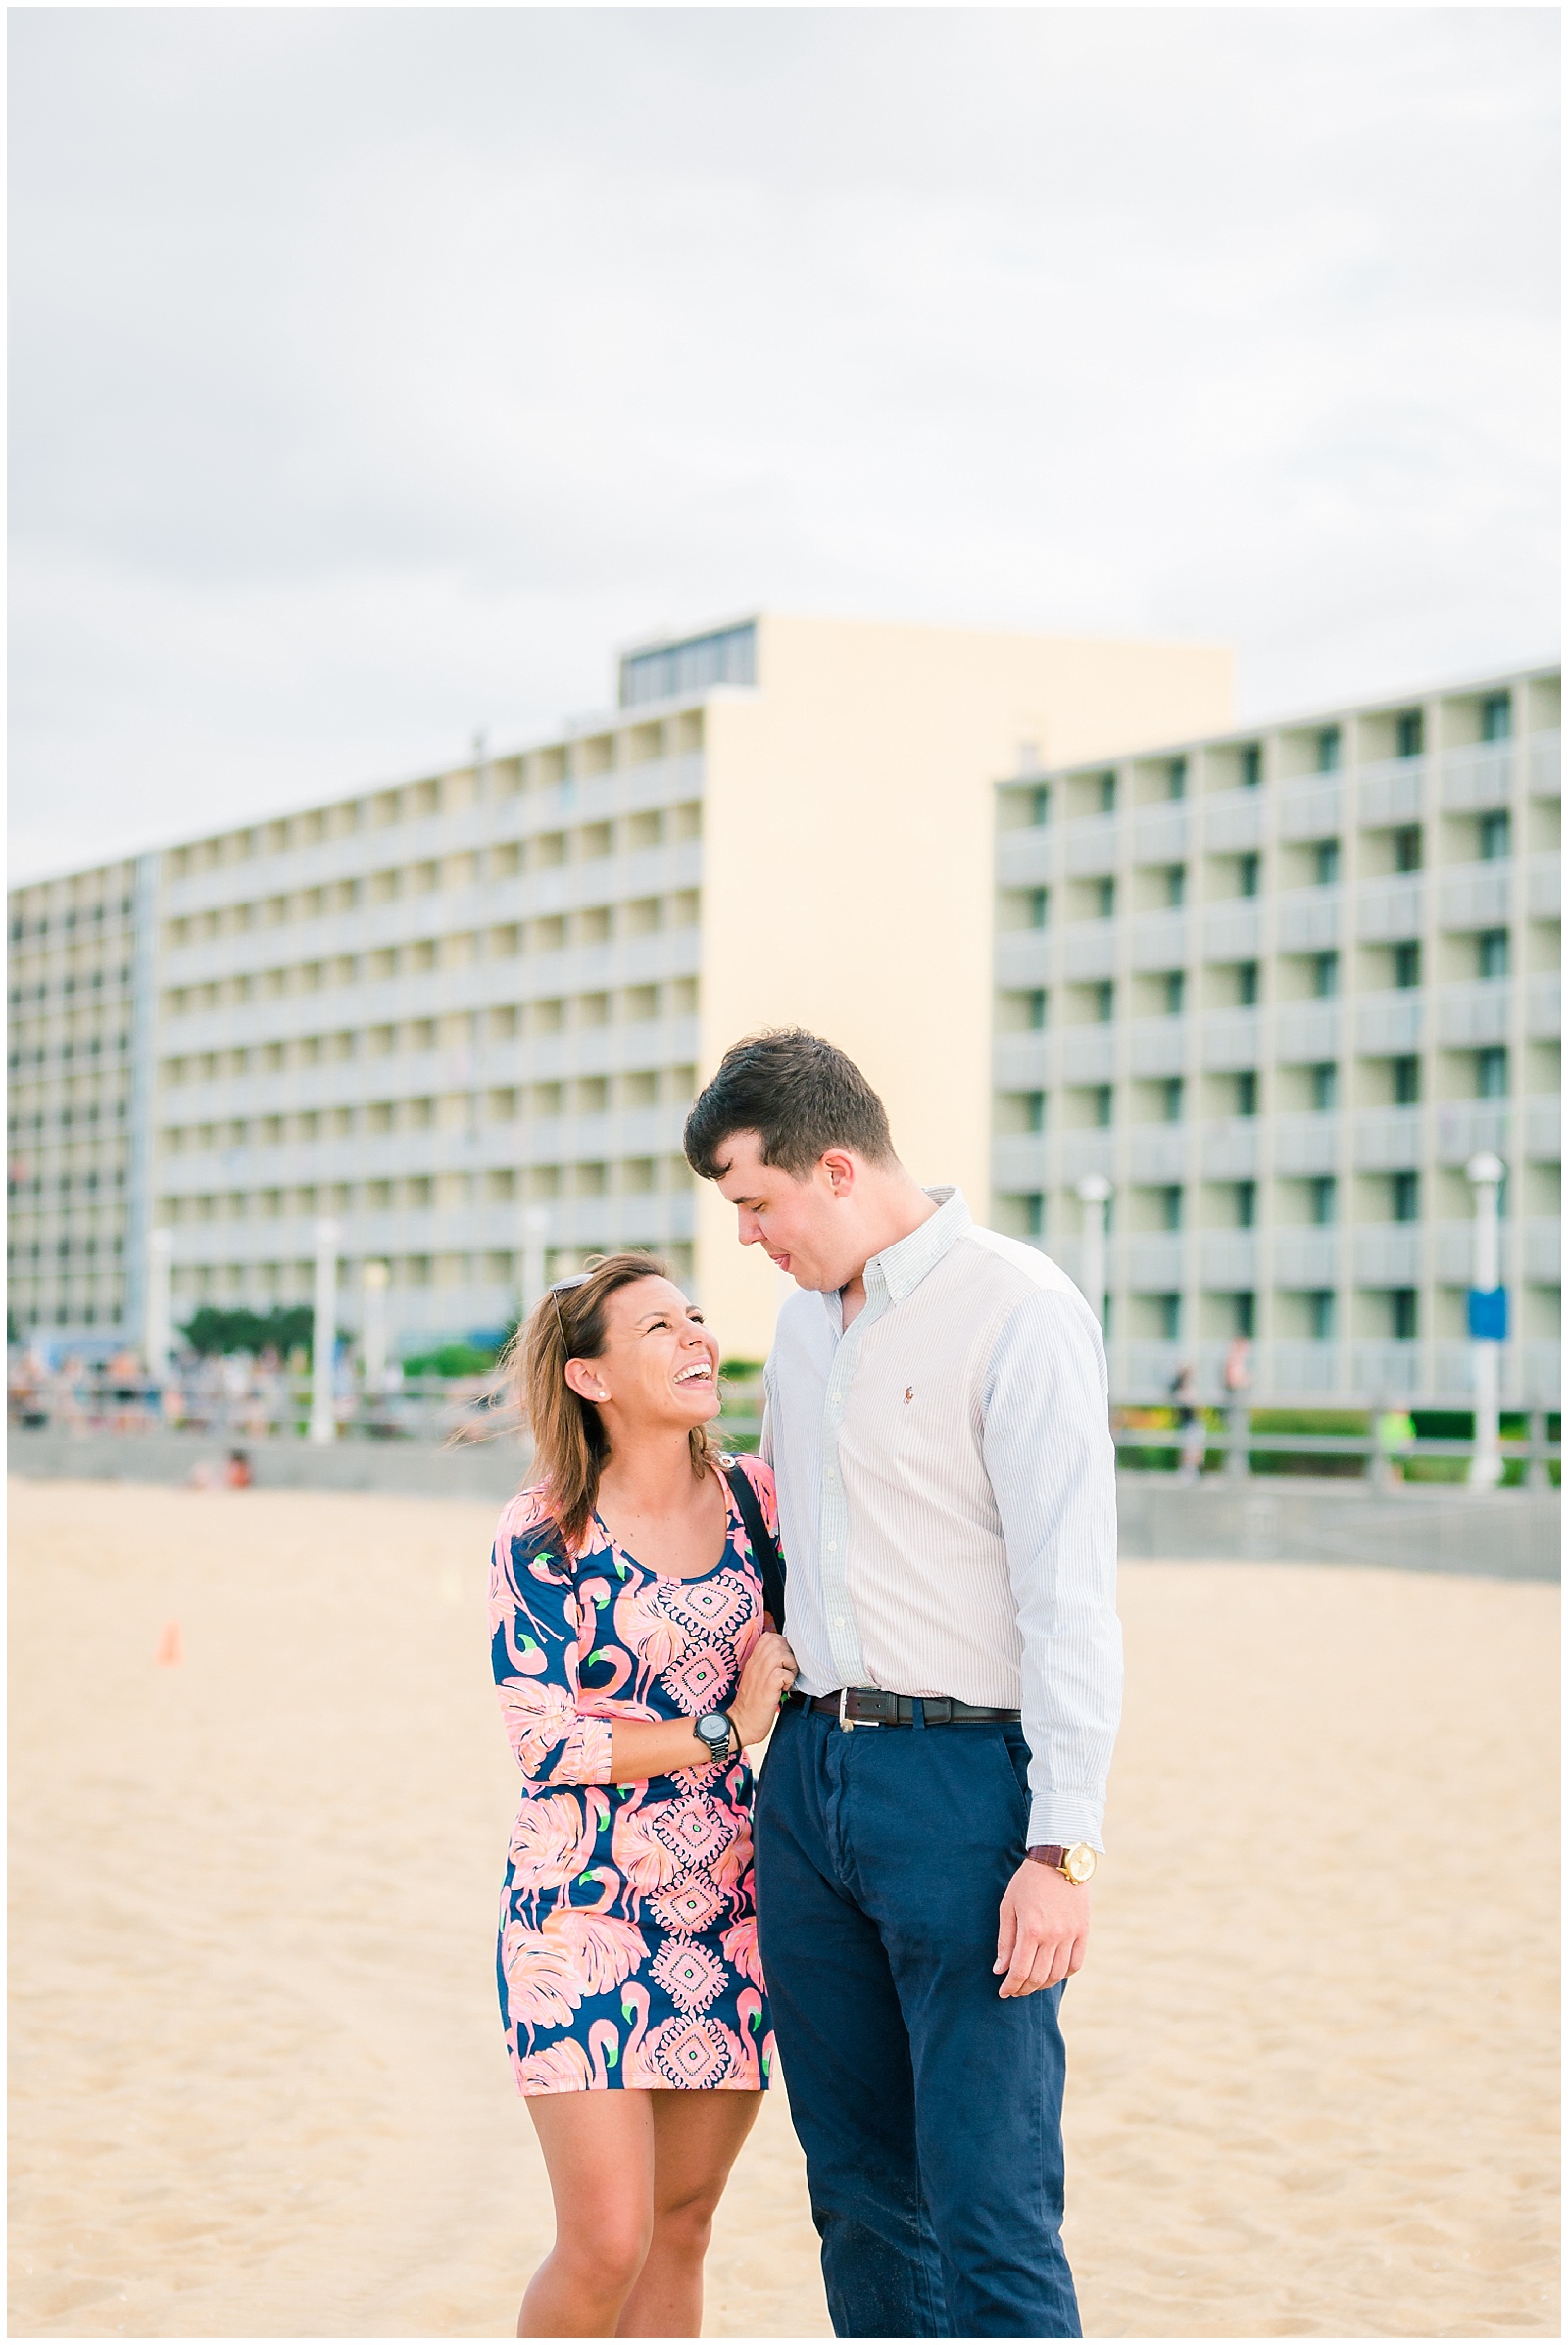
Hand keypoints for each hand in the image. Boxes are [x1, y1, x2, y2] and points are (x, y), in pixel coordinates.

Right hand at [729, 1631, 797, 1745]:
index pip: (769, 1637)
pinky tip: (784, 1689)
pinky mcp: (767, 1688)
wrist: (740, 1724)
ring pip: (780, 1653)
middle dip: (788, 1652)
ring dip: (790, 1665)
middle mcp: (755, 1665)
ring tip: (786, 1679)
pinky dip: (788, 1679)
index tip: (785, 1661)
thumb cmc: (752, 1705)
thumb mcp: (756, 1679)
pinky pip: (782, 1673)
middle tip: (788, 1669)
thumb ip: (765, 1666)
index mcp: (753, 1661)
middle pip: (776, 1641)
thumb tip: (783, 1657)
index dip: (782, 1645)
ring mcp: (760, 1675)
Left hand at [993, 1859, 1090, 1997]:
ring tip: (1031, 1983)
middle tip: (1015, 1989)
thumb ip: (1005, 1940)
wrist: (1059, 1858)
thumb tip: (999, 1969)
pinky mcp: (1083, 1931)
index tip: (1003, 1992)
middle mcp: (1053, 1936)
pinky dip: (1064, 1974)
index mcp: (1031, 1930)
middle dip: (1024, 1988)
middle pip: (1039, 1977)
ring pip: (1058, 1974)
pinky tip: (1053, 1972)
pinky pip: (1076, 1963)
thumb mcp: (1008, 1906)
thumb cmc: (1028, 1881)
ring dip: (1043, 1984)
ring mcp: (1071, 1935)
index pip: (1020, 1971)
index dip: (1011, 1986)